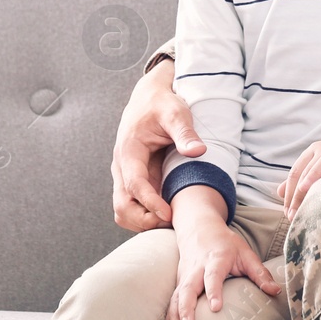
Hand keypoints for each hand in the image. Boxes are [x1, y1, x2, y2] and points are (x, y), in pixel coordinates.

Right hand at [110, 59, 205, 230]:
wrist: (149, 97)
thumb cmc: (162, 104)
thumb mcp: (176, 113)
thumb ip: (185, 133)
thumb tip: (199, 151)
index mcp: (129, 150)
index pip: (134, 185)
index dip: (150, 203)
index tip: (169, 215)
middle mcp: (121, 166)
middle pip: (122, 206)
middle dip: (144, 220)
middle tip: (172, 222)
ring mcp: (125, 175)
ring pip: (124, 210)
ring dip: (143, 221)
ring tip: (171, 220)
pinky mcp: (133, 179)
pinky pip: (133, 205)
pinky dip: (145, 215)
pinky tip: (168, 213)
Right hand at [166, 223, 280, 319]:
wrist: (200, 228)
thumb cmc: (226, 243)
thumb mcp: (246, 253)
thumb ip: (260, 273)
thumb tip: (276, 291)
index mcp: (216, 259)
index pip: (214, 276)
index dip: (214, 291)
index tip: (216, 308)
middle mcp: (198, 267)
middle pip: (190, 287)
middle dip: (187, 308)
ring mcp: (186, 274)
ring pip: (178, 294)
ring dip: (176, 314)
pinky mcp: (179, 280)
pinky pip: (173, 297)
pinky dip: (170, 313)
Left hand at [276, 129, 320, 218]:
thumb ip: (305, 178)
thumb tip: (279, 192)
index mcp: (315, 153)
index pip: (296, 173)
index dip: (290, 194)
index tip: (288, 215)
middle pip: (306, 170)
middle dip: (298, 192)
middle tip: (294, 214)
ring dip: (313, 175)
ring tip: (304, 189)